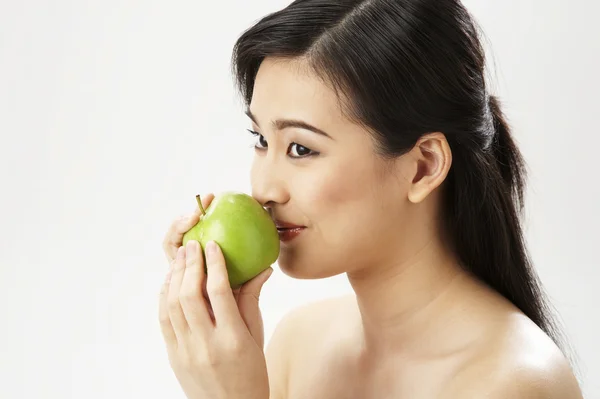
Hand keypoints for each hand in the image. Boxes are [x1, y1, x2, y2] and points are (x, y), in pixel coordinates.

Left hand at [159, 194, 272, 398]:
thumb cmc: (251, 373)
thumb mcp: (256, 336)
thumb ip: (252, 300)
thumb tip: (262, 268)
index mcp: (233, 338)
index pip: (220, 292)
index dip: (215, 264)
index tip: (213, 245)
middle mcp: (206, 344)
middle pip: (190, 295)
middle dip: (190, 264)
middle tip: (193, 245)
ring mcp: (186, 351)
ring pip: (172, 305)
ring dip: (175, 277)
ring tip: (181, 258)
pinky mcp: (173, 356)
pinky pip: (164, 320)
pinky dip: (165, 297)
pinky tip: (170, 282)